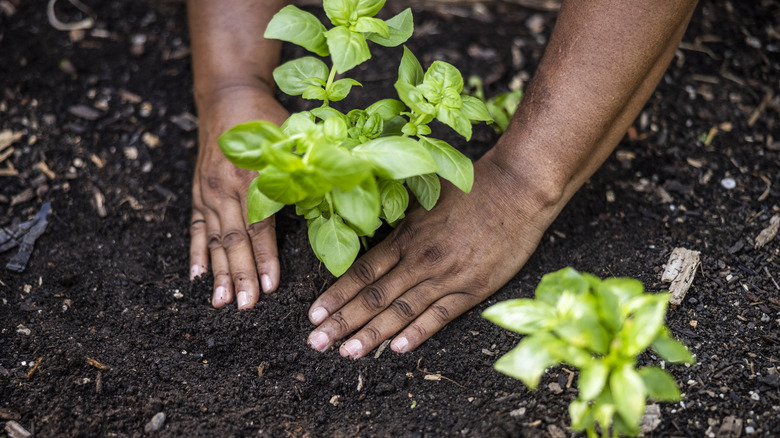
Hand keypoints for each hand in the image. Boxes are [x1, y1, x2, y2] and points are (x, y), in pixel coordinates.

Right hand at [189, 85, 288, 308]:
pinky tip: (195, 278)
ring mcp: (208, 191)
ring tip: (221, 302)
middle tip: (245, 306)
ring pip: (214, 239)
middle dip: (240, 275)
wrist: (227, 96)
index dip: (265, 257)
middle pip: (234, 239)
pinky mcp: (198, 192)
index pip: (260, 226)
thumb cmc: (267, 119)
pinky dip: (195, 253)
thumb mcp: (292, 138)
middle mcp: (225, 186)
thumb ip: (306, 171)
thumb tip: (331, 202)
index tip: (271, 286)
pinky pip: (196, 228)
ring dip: (218, 272)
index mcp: (253, 176)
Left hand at [305, 147, 565, 358]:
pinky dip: (418, 333)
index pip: (361, 272)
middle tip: (317, 343)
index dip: (336, 295)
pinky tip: (397, 349)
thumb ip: (399, 219)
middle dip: (342, 322)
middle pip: (373, 296)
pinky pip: (440, 316)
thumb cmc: (471, 188)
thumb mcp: (425, 197)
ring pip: (401, 311)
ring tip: (347, 353)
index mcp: (406, 236)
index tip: (313, 315)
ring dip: (372, 334)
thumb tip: (370, 226)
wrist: (517, 190)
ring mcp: (446, 276)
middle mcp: (420, 259)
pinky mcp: (472, 289)